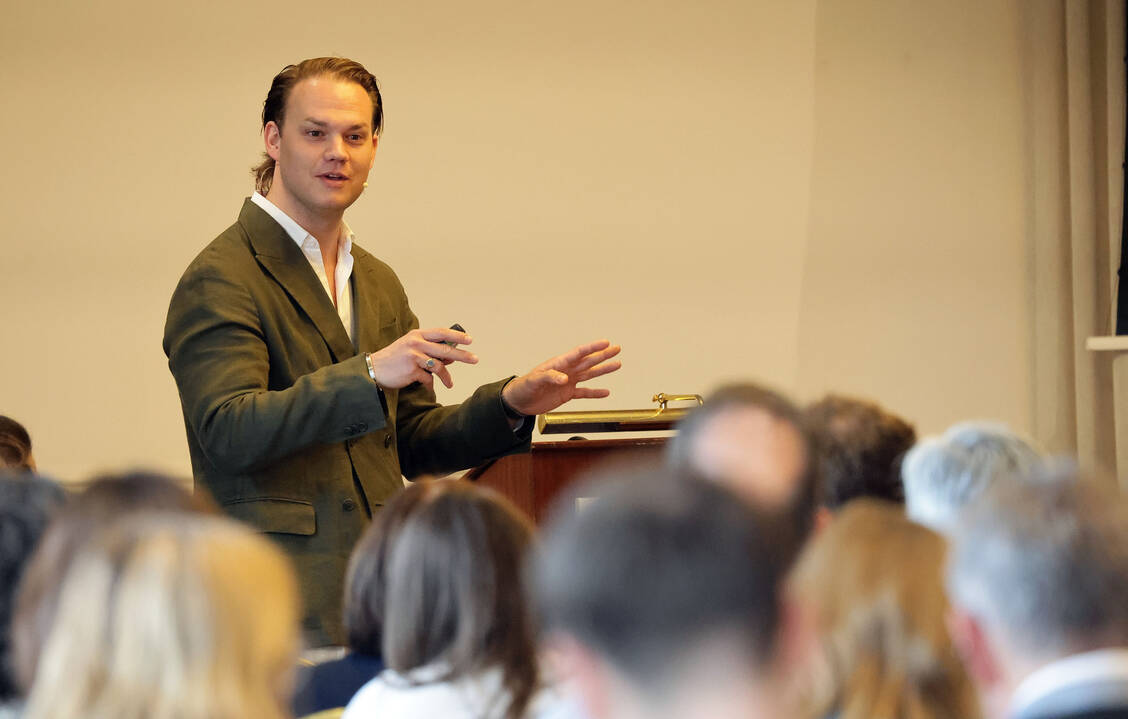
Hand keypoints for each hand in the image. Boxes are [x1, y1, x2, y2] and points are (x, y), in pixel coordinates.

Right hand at [367, 327, 476, 389]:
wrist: (374, 369)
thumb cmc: (395, 359)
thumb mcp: (411, 348)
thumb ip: (429, 350)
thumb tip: (450, 357)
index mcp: (417, 335)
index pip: (441, 332)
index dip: (456, 336)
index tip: (469, 340)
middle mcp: (416, 343)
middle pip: (445, 349)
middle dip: (462, 355)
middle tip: (475, 359)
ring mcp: (413, 356)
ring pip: (438, 366)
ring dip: (446, 377)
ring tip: (450, 384)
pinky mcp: (411, 370)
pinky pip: (428, 378)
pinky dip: (431, 384)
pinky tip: (430, 388)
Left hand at [501, 339, 621, 416]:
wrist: (519, 402)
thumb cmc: (523, 387)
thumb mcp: (533, 381)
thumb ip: (549, 377)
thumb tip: (565, 379)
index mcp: (558, 364)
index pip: (578, 353)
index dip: (592, 347)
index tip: (605, 343)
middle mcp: (566, 371)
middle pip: (588, 361)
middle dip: (603, 355)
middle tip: (617, 348)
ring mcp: (568, 382)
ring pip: (589, 374)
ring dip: (603, 370)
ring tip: (617, 364)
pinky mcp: (567, 394)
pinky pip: (584, 393)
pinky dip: (595, 393)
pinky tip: (605, 392)